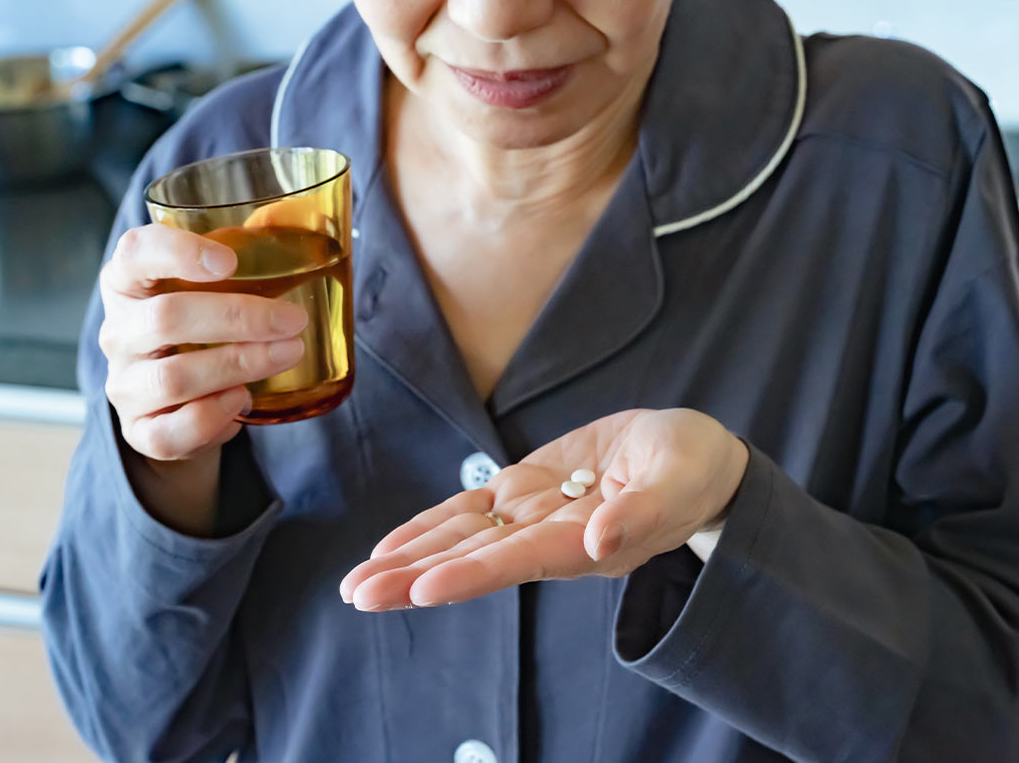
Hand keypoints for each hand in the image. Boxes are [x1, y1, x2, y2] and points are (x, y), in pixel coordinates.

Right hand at [98, 223, 307, 461]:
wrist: (181, 405)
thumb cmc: (202, 329)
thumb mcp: (215, 286)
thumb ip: (246, 247)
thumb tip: (284, 214)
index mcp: (128, 281)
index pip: (135, 252)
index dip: (178, 252)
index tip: (230, 261)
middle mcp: (117, 331)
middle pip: (167, 318)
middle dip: (240, 318)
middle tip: (292, 320)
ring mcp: (124, 384)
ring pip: (175, 377)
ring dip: (240, 365)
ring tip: (286, 354)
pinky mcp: (140, 430)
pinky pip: (172, 430)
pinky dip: (215, 415)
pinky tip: (243, 400)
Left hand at [340, 409, 748, 609]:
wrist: (691, 456)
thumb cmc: (694, 468)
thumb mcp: (680, 478)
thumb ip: (643, 511)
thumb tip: (603, 542)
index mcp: (586, 542)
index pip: (518, 560)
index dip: (470, 574)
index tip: (422, 590)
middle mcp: (549, 539)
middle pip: (473, 560)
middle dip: (413, 578)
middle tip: (358, 595)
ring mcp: (532, 516)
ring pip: (460, 540)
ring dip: (407, 559)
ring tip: (356, 584)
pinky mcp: (524, 490)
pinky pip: (468, 511)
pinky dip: (428, 528)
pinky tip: (390, 548)